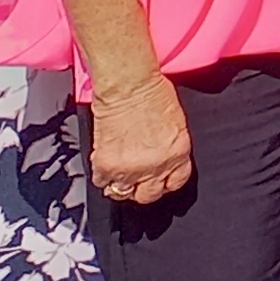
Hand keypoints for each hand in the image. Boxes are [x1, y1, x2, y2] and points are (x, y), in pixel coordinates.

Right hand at [89, 72, 193, 206]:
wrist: (128, 85)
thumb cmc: (153, 93)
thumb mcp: (176, 123)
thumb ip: (170, 147)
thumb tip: (163, 159)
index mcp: (178, 153)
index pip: (176, 181)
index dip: (166, 182)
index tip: (160, 180)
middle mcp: (157, 166)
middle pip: (149, 195)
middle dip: (142, 189)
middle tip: (136, 178)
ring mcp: (130, 170)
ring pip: (122, 193)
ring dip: (120, 185)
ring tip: (119, 172)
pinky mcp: (107, 167)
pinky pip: (101, 182)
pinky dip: (101, 175)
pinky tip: (105, 162)